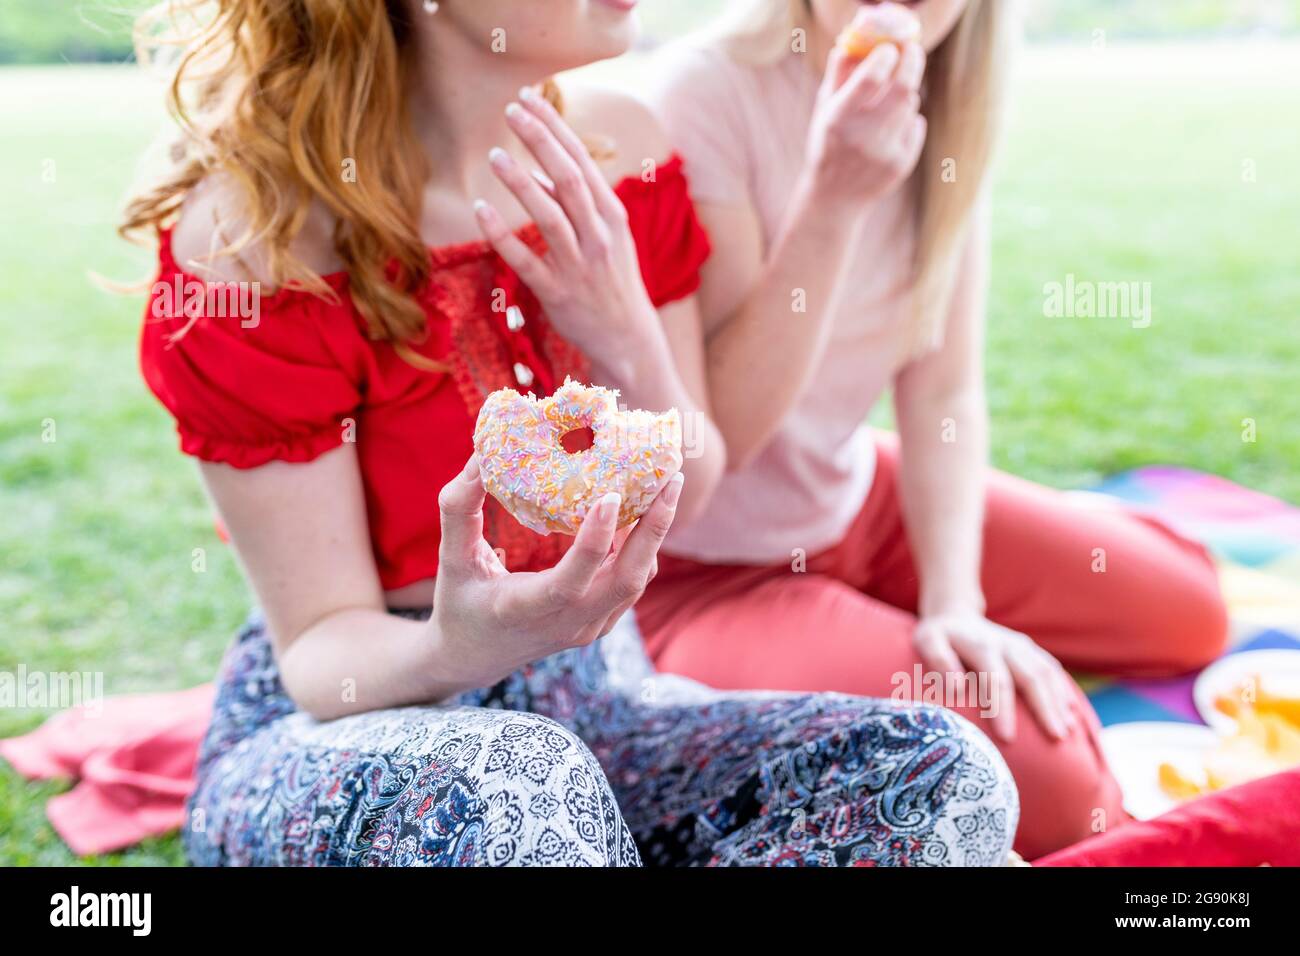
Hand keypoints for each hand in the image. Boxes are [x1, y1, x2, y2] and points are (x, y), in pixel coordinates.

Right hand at [431, 454, 682, 689]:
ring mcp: (589, 627)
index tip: (610, 496)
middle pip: (626, 581)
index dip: (594, 541)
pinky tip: (639, 511)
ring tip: (662, 484)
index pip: (569, 582)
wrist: (475, 657)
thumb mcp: (451, 559)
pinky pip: (631, 584)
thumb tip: (480, 456)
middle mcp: (566, 623)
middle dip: (654, 529)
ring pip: (636, 581)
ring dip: (654, 535)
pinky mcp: (601, 623)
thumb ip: (459, 509)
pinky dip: (642, 548)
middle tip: (670, 478)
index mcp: (525, 610)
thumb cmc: (460, 602)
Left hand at [474, 86, 659, 375]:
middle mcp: (599, 236)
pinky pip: (525, 261)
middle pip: (568, 178)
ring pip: (549, 216)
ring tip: (495, 156)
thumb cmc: (612, 280)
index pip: (581, 159)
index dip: (554, 126)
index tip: (529, 97)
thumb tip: (539, 171)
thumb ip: (575, 203)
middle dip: (540, 140)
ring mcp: (579, 265)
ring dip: (521, 183)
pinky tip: (481, 210)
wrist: (629, 338)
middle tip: (510, 109)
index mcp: (612, 215)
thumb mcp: (607, 236)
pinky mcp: (558, 293)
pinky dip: (502, 235)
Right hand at [805, 8, 927, 201]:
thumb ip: (840, 71)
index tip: (889, 46)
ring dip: (904, 93)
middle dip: (912, 61)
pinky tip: (889, 131)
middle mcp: (862, 137)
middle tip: (912, 48)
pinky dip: (907, 119)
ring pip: (911, 104)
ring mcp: (885, 153)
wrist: (834, 199)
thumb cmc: (827, 144)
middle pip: (903, 88)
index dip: (886, 55)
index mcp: (838, 119)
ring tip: (888, 101)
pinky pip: (916, 125)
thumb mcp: (824, 108)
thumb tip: (858, 32)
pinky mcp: (902, 165)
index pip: (871, 78)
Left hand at [913, 611, 1081, 742]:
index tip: (1008, 738)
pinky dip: (1063, 691)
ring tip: (1066, 732)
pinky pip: (1052, 669)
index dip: (1003, 709)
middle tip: (1055, 739)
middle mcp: (1007, 645)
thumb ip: (939, 660)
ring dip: (1059, 702)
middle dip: (1044, 709)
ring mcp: (1022, 646)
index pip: (997, 680)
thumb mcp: (928, 640)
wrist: (955, 615)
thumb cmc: (938, 636)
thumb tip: (956, 689)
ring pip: (1047, 673)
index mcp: (982, 646)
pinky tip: (1071, 714)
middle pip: (1031, 677)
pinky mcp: (1030, 650)